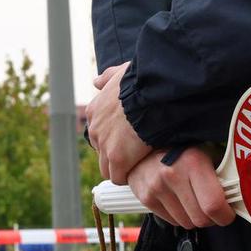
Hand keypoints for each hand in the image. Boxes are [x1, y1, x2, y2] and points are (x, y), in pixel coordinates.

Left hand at [85, 62, 150, 183]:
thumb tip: (96, 81)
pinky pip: (119, 177)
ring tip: (142, 167)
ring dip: (123, 169)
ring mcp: (105, 145)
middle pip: (102, 151)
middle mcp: (96, 129)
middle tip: (139, 154)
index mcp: (96, 110)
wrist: (154, 94)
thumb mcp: (121, 73)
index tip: (132, 139)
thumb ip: (108, 77)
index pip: (100, 133)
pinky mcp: (118, 158)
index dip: (116, 138)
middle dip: (118, 154)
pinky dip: (130, 177)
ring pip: (108, 168)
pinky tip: (144, 173)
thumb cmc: (144, 82)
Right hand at [127, 147, 235, 229]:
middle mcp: (172, 175)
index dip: (225, 215)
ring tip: (195, 202)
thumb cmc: (185, 152)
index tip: (228, 213)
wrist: (145, 147)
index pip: (213, 204)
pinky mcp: (145, 198)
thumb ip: (223, 176)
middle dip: (212, 218)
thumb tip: (240, 198)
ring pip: (187, 223)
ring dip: (195, 218)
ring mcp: (156, 188)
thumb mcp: (207, 155)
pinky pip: (172, 221)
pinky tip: (180, 201)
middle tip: (213, 209)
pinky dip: (180, 216)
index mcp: (193, 163)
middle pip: (200, 219)